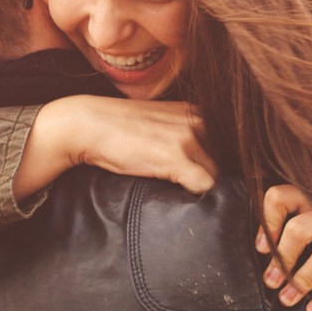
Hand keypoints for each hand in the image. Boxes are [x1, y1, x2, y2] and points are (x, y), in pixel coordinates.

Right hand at [15, 96, 217, 198]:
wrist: (86, 123)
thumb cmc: (118, 130)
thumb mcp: (159, 124)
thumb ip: (183, 136)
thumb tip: (204, 170)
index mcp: (195, 111)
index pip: (225, 147)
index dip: (213, 167)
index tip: (201, 180)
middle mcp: (197, 120)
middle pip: (222, 163)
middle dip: (208, 179)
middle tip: (187, 191)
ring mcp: (188, 137)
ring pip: (215, 177)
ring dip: (200, 190)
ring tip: (178, 194)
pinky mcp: (176, 157)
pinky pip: (205, 187)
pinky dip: (196, 198)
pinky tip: (176, 198)